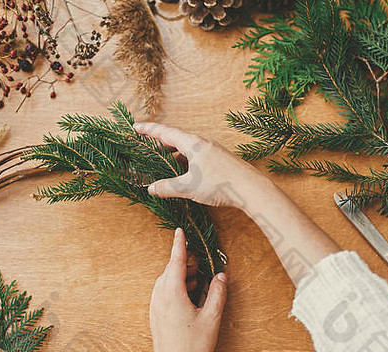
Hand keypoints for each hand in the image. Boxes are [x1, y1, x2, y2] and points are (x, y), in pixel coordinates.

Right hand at [134, 123, 270, 206]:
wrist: (251, 188)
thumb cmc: (220, 184)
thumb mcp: (188, 187)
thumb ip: (167, 187)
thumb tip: (151, 188)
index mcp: (192, 143)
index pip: (165, 132)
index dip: (149, 130)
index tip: (136, 126)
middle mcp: (203, 143)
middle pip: (176, 139)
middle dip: (160, 143)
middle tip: (147, 147)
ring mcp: (213, 151)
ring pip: (188, 149)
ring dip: (174, 154)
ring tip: (163, 163)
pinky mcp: (221, 160)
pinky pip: (197, 156)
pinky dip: (186, 161)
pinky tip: (185, 173)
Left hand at [136, 228, 227, 351]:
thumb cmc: (193, 348)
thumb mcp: (212, 318)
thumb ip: (217, 293)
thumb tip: (221, 276)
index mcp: (172, 293)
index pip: (176, 261)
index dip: (179, 245)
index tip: (180, 231)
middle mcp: (160, 296)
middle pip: (171, 270)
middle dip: (186, 263)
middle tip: (202, 265)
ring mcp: (155, 306)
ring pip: (167, 281)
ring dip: (182, 276)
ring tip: (199, 282)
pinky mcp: (156, 315)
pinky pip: (165, 292)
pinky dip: (177, 288)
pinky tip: (191, 296)